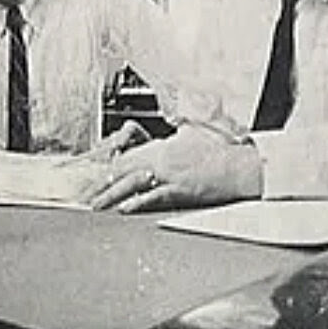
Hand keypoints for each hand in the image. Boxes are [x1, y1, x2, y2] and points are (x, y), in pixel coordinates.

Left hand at [85, 126, 262, 212]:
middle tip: (87, 193)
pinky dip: (138, 203)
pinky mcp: (181, 193)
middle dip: (105, 182)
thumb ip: (177, 125)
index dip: (111, 165)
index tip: (100, 173)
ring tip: (97, 205)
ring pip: (133, 184)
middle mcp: (163, 161)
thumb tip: (171, 120)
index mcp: (163, 146)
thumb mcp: (194, 130)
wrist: (240, 167)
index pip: (128, 155)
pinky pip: (154, 198)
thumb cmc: (220, 148)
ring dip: (112, 195)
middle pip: (125, 171)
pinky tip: (124, 208)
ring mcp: (171, 178)